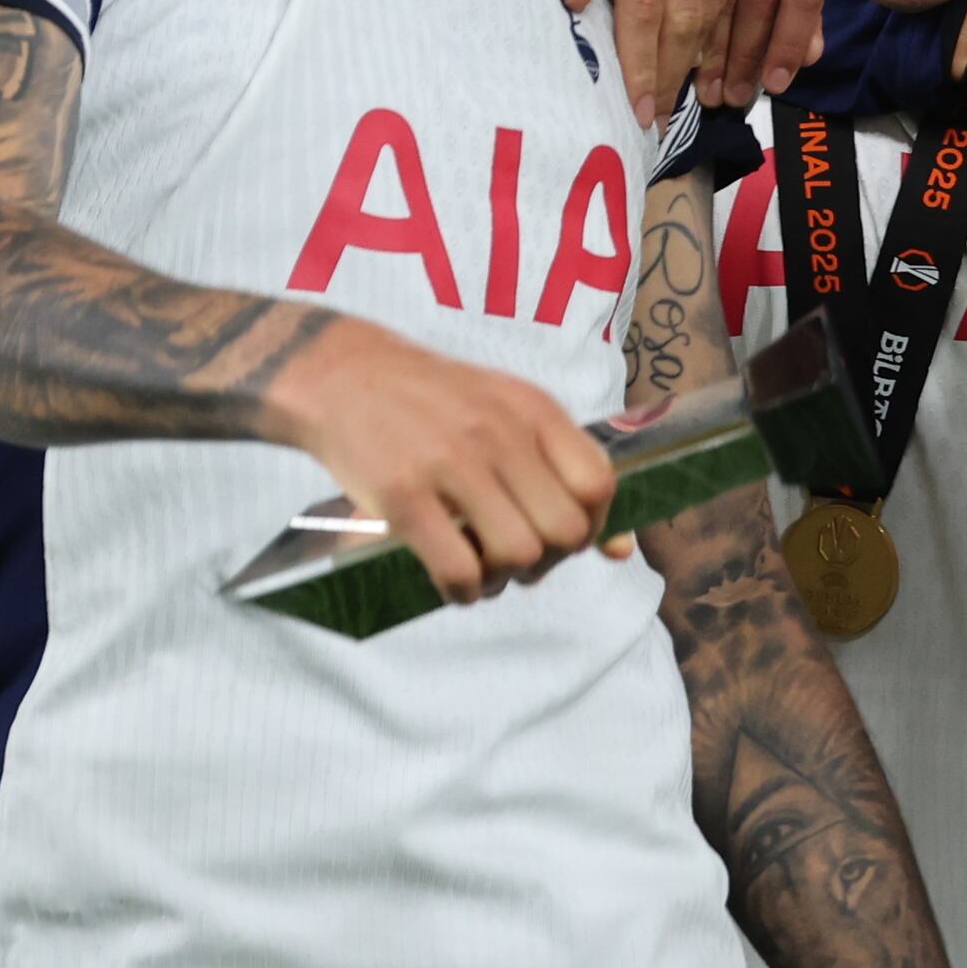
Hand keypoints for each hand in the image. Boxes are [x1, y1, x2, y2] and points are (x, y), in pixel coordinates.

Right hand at [266, 314, 617, 605]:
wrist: (345, 375)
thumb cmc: (434, 402)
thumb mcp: (508, 411)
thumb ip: (563, 469)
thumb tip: (622, 551)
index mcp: (534, 410)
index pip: (598, 484)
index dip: (593, 528)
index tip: (564, 540)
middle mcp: (501, 433)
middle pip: (564, 530)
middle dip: (549, 562)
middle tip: (518, 562)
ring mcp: (450, 463)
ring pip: (517, 554)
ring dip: (504, 580)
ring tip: (485, 573)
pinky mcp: (401, 494)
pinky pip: (458, 569)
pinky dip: (464, 592)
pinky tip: (455, 585)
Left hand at [521, 0, 825, 121]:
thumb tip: (580, 0)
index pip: (647, 1)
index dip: (645, 62)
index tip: (639, 108)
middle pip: (695, 5)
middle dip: (682, 70)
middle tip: (668, 118)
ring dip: (730, 53)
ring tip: (718, 99)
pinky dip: (754, 18)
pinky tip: (748, 55)